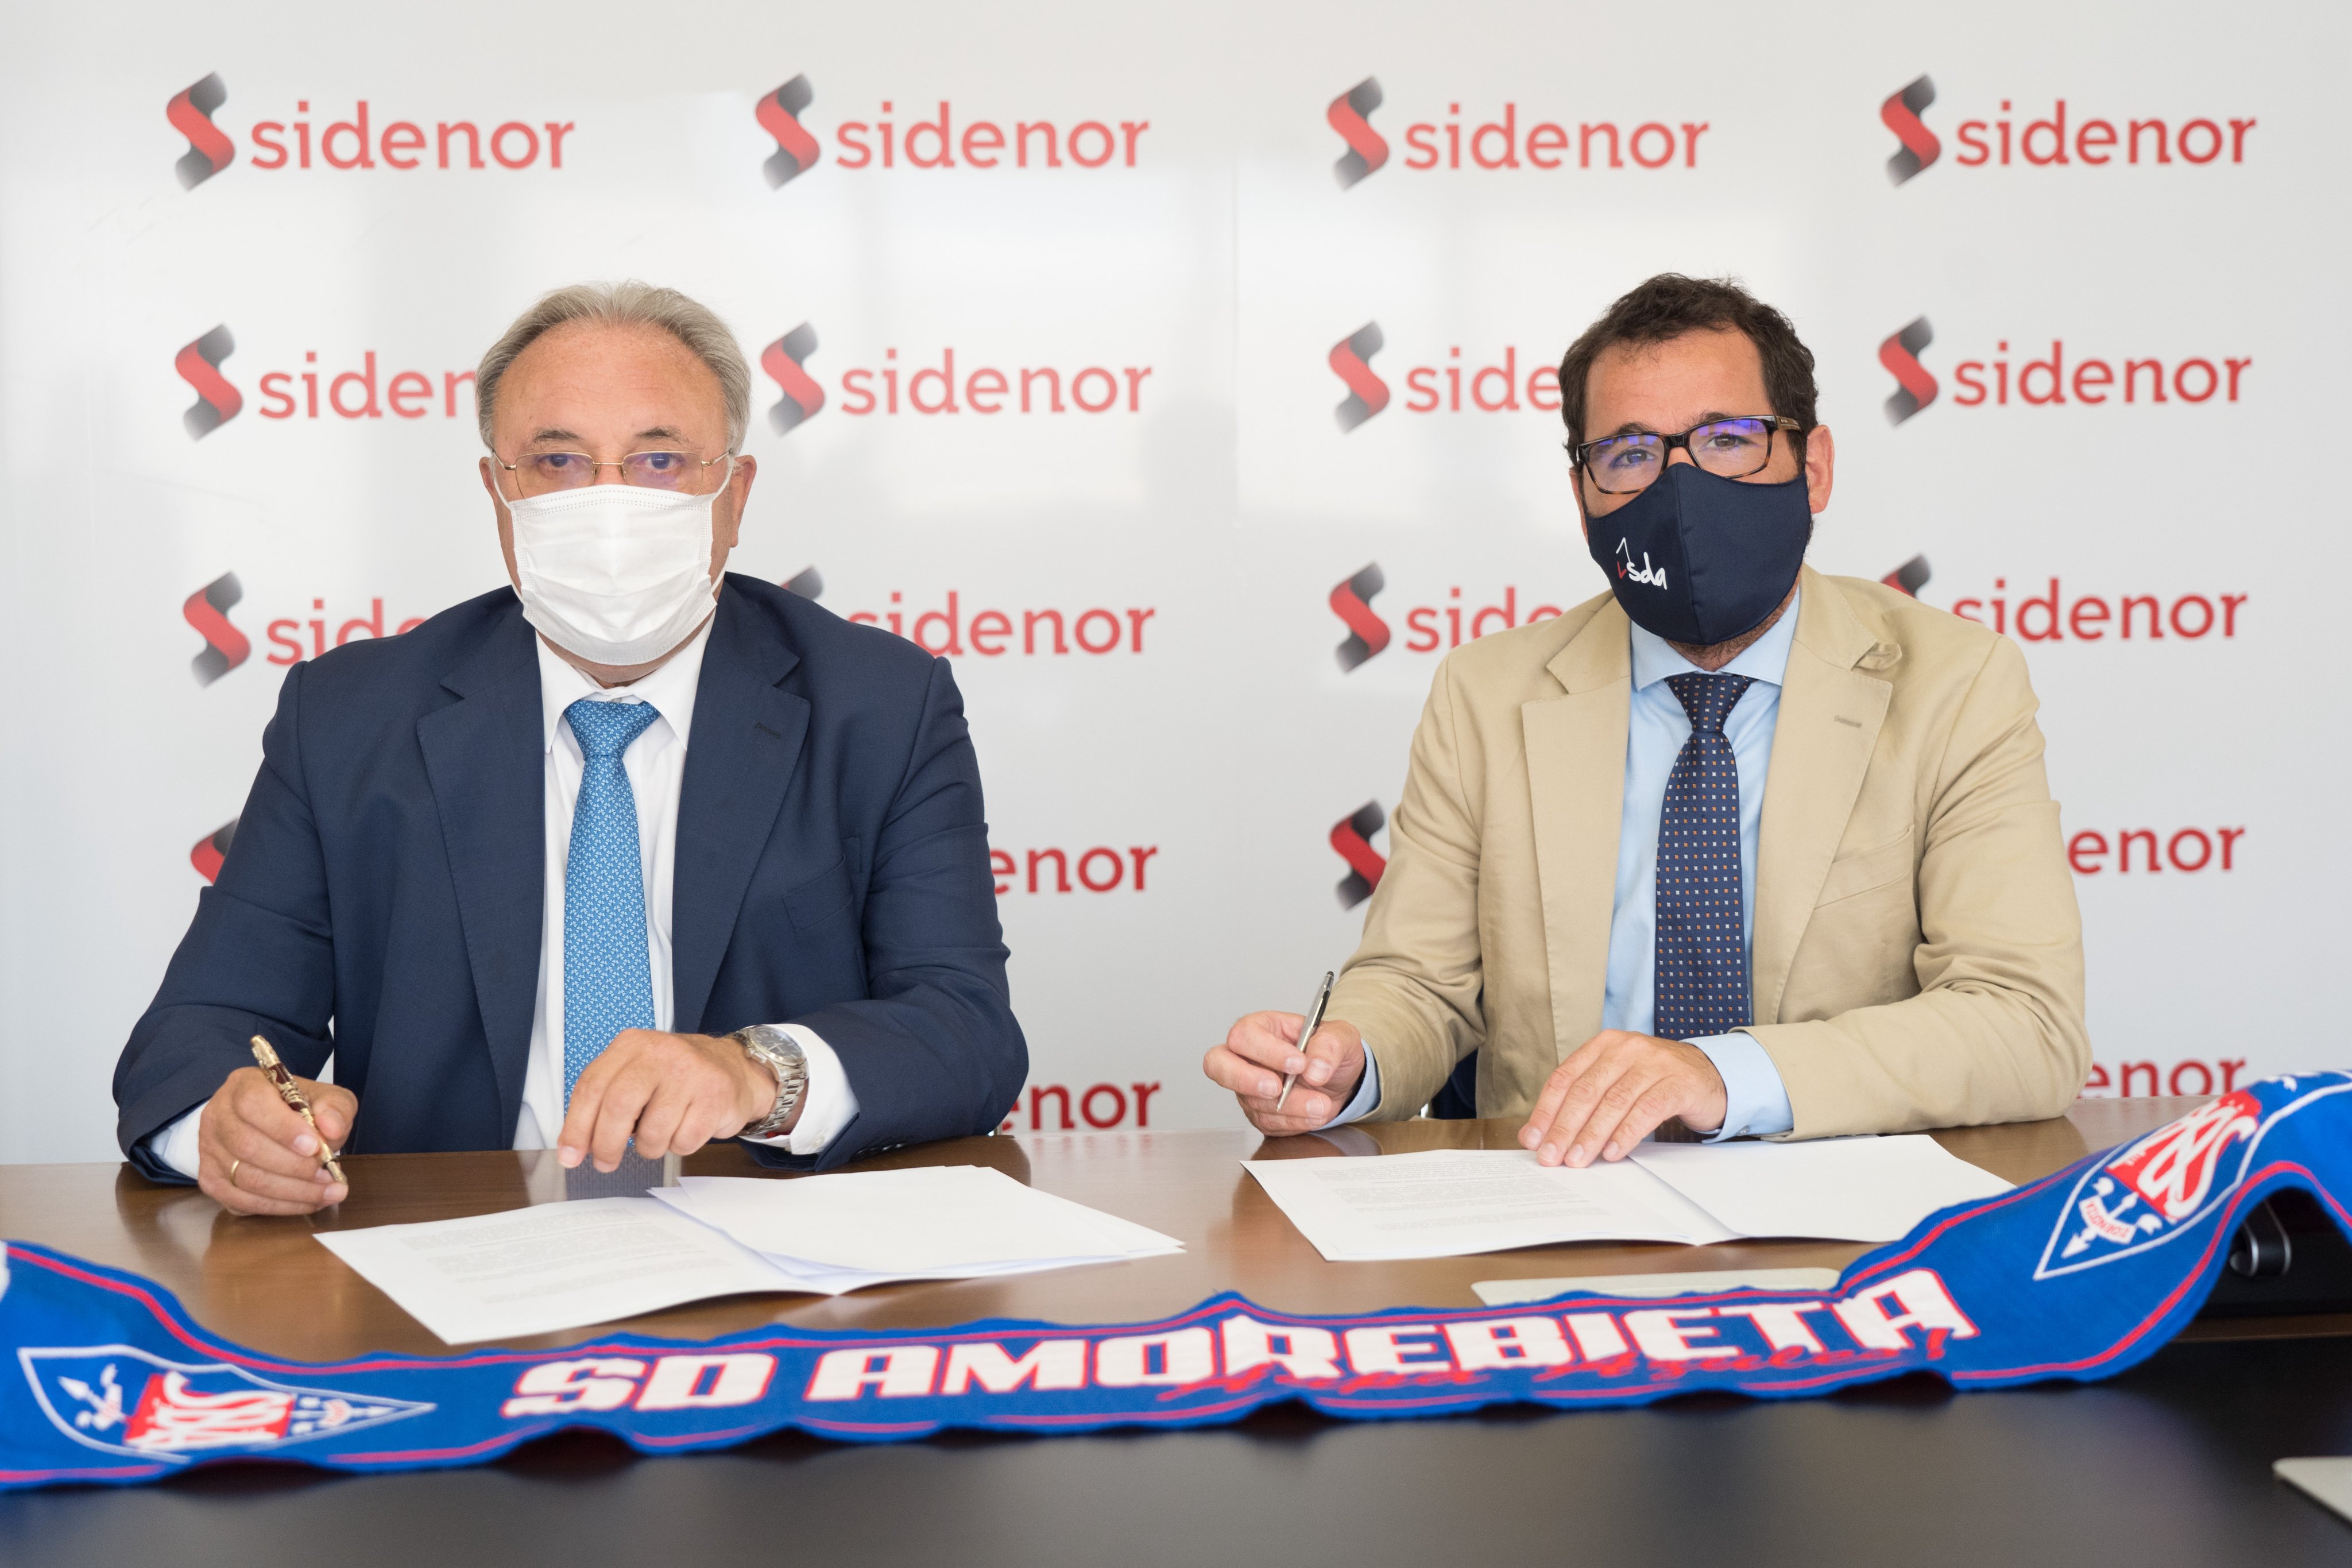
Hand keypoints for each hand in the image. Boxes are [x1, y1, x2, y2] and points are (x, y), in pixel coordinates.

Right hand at [197, 1067, 355, 1215]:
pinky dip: (278, 1206)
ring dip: (291, 1191)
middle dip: (294, 1167)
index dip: (283, 1128)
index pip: (253, 1103)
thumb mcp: (324, 1097)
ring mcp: (209, 1150)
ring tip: (328, 1193)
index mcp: (243, 1085)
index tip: (314, 1146)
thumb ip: (334, 1107)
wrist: (271, 1123)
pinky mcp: (211, 1180)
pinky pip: (241, 1201)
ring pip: (245, 1178)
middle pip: (247, 1146)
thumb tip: (332, 1128)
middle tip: (329, 1176)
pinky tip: (307, 1202)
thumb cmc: (298, 1108)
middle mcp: (217, 1116)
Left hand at [557, 1030, 778, 1170]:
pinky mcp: (716, 1095)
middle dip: (606, 1145)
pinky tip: (686, 1127)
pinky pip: (684, 1142)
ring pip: (653, 1133)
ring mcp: (691, 1072)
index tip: (570, 1155)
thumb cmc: (675, 1078)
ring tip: (660, 1132)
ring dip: (650, 1147)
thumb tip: (572, 1148)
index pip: (592, 1086)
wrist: (733, 1067)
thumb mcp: (634, 1075)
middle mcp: (660, 1052)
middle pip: (618, 1107)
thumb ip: (602, 1103)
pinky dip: (679, 1146)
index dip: (576, 1126)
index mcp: (632, 1045)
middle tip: (606, 1162)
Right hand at [1204, 1011, 1366, 1136]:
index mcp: (1262, 1028)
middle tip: (1277, 1089)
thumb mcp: (1341, 1037)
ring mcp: (1248, 1087)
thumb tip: (1315, 1068)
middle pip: (1217, 1065)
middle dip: (1246, 1079)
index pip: (1246, 1036)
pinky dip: (1292, 1122)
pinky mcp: (1258, 1112)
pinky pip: (1265, 1123)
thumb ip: (1330, 1046)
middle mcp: (1246, 1056)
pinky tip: (1314, 1115)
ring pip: (1251, 1101)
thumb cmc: (1330, 1051)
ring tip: (1322, 1105)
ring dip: (1289, 1108)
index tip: (1299, 1063)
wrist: (1338, 1081)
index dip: (1268, 1051)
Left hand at [1519, 1031, 1727, 1166]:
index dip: (1546, 1111)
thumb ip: (1582, 1102)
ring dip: (1591, 1135)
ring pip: (1614, 1102)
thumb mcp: (1615, 1081)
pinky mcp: (1677, 1083)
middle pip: (1586, 1091)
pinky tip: (1612, 1152)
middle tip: (1551, 1156)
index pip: (1565, 1078)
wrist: (1708, 1074)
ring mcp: (1654, 1063)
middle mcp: (1626, 1048)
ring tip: (1577, 1160)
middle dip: (1564, 1127)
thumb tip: (1538, 1135)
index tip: (1533, 1140)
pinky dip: (1626, 1134)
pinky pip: (1646, 1110)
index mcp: (1603, 1045)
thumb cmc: (1653, 1082)